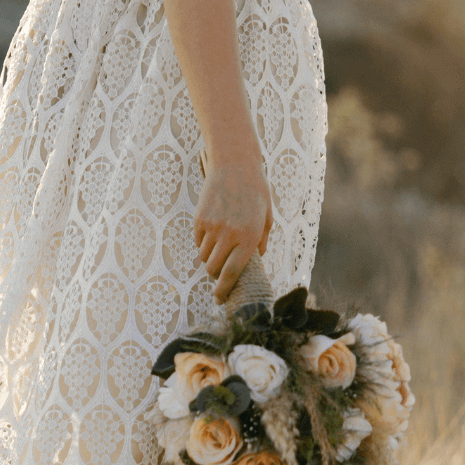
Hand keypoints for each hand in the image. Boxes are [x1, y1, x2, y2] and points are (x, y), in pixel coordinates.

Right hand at [194, 150, 272, 302]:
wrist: (235, 165)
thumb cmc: (255, 192)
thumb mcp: (266, 217)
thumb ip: (260, 242)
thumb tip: (253, 262)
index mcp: (249, 237)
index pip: (233, 274)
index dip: (224, 290)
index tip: (219, 299)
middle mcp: (230, 235)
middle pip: (214, 269)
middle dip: (215, 273)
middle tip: (219, 268)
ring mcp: (213, 227)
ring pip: (204, 257)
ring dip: (209, 256)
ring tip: (219, 243)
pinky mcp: (199, 219)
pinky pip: (197, 241)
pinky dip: (203, 241)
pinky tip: (212, 228)